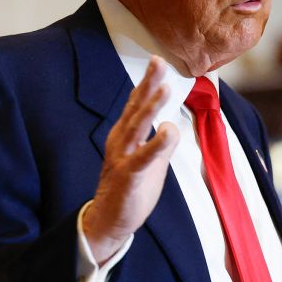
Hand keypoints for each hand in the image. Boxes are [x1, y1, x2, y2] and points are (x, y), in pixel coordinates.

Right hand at [83, 56, 180, 262]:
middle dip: (147, 84)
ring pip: (136, 128)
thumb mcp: (149, 161)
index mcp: (125, 136)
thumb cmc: (130, 189)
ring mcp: (122, 158)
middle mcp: (120, 142)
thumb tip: (172, 124)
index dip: (147, 82)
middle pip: (135, 108)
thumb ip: (160, 142)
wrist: (109, 221)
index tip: (157, 60)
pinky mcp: (127, 176)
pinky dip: (156, 144)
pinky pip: (142, 158)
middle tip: (158, 62)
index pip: (137, 104)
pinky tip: (167, 131)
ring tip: (165, 89)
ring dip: (150, 107)